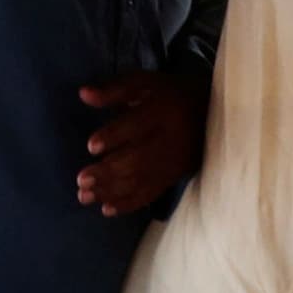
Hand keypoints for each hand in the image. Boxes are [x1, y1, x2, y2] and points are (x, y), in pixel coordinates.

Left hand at [77, 69, 206, 214]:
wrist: (210, 113)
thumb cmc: (168, 95)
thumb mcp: (145, 83)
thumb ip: (115, 89)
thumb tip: (83, 94)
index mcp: (163, 110)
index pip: (137, 125)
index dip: (114, 136)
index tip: (91, 146)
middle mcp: (170, 139)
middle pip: (138, 159)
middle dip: (108, 172)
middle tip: (81, 179)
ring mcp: (172, 162)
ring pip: (141, 180)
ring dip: (111, 191)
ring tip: (85, 196)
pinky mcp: (173, 177)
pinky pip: (150, 193)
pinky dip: (128, 204)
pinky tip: (106, 209)